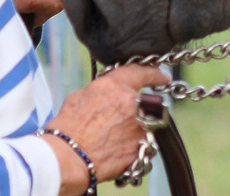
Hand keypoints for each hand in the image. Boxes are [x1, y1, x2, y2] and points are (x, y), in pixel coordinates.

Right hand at [44, 63, 167, 193]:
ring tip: (111, 139)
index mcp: (117, 86)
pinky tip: (114, 151)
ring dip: (133, 129)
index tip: (162, 77)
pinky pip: (140, 144)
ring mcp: (138, 128)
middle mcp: (133, 104)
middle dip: (137, 110)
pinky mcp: (139, 149)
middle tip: (119, 120)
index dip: (154, 74)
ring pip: (144, 125)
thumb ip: (103, 89)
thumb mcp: (81, 95)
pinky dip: (131, 147)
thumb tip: (110, 91)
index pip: (142, 72)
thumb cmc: (69, 127)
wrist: (67, 158)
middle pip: (145, 102)